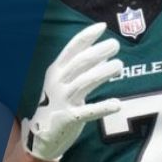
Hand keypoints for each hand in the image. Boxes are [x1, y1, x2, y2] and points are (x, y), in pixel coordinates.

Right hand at [24, 22, 122, 161]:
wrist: (41, 134)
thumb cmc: (58, 102)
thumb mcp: (66, 81)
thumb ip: (84, 68)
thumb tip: (104, 52)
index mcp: (56, 71)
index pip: (71, 49)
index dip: (86, 37)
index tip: (102, 27)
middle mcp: (58, 83)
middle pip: (80, 62)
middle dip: (98, 51)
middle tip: (115, 45)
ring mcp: (62, 100)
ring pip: (84, 82)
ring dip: (103, 72)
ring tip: (119, 66)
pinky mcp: (70, 118)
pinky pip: (88, 111)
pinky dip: (103, 107)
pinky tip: (117, 104)